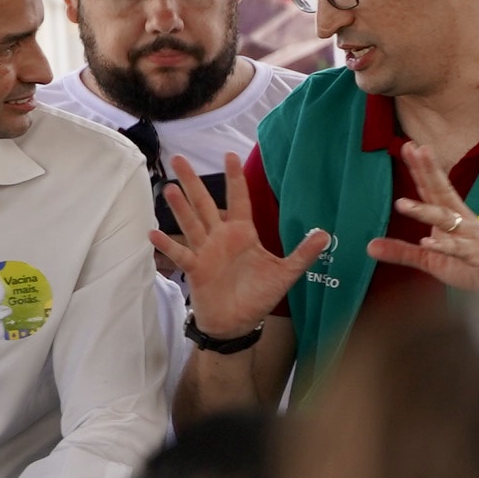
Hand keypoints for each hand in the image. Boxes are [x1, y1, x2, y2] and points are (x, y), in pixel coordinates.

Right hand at [153, 159, 329, 337]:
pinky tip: (154, 233)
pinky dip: (167, 245)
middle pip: (205, 204)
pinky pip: (180, 255)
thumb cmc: (258, 295)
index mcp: (243, 233)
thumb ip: (303, 253)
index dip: (235, 178)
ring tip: (169, 188)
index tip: (229, 155)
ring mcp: (205, 251)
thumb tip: (325, 234)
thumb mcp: (285, 272)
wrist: (238, 322)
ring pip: (191, 223)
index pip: (239, 199)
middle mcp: (221, 237)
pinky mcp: (196, 269)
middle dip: (193, 182)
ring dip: (180, 207)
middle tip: (179, 158)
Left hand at [368, 142, 478, 290]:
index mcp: (453, 217)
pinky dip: (444, 246)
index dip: (422, 169)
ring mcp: (471, 238)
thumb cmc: (472, 267)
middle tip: (415, 150)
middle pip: (442, 193)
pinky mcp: (477, 257)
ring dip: (425, 211)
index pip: (434, 189)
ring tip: (402, 204)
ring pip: (447, 220)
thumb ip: (402, 252)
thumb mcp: (431, 260)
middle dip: (429, 171)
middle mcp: (463, 222)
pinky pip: (459, 250)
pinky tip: (429, 241)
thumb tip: (370, 247)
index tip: (409, 146)